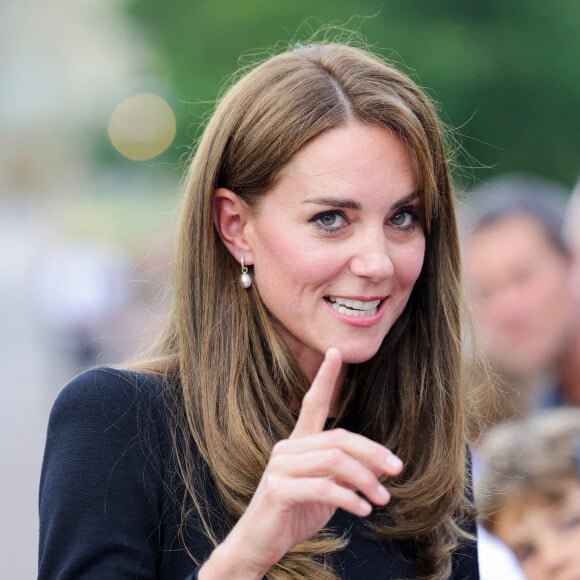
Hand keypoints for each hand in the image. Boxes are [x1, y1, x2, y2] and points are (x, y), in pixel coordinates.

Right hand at [199, 348, 403, 578]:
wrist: (259, 545)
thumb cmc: (293, 514)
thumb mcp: (327, 492)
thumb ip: (349, 475)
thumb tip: (382, 467)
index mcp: (297, 443)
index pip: (312, 403)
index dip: (324, 377)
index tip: (335, 352)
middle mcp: (286, 448)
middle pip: (339, 438)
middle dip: (373, 452)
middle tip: (397, 470)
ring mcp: (280, 467)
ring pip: (334, 461)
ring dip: (365, 480)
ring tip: (383, 499)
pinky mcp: (279, 489)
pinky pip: (323, 487)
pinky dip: (349, 499)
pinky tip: (363, 510)